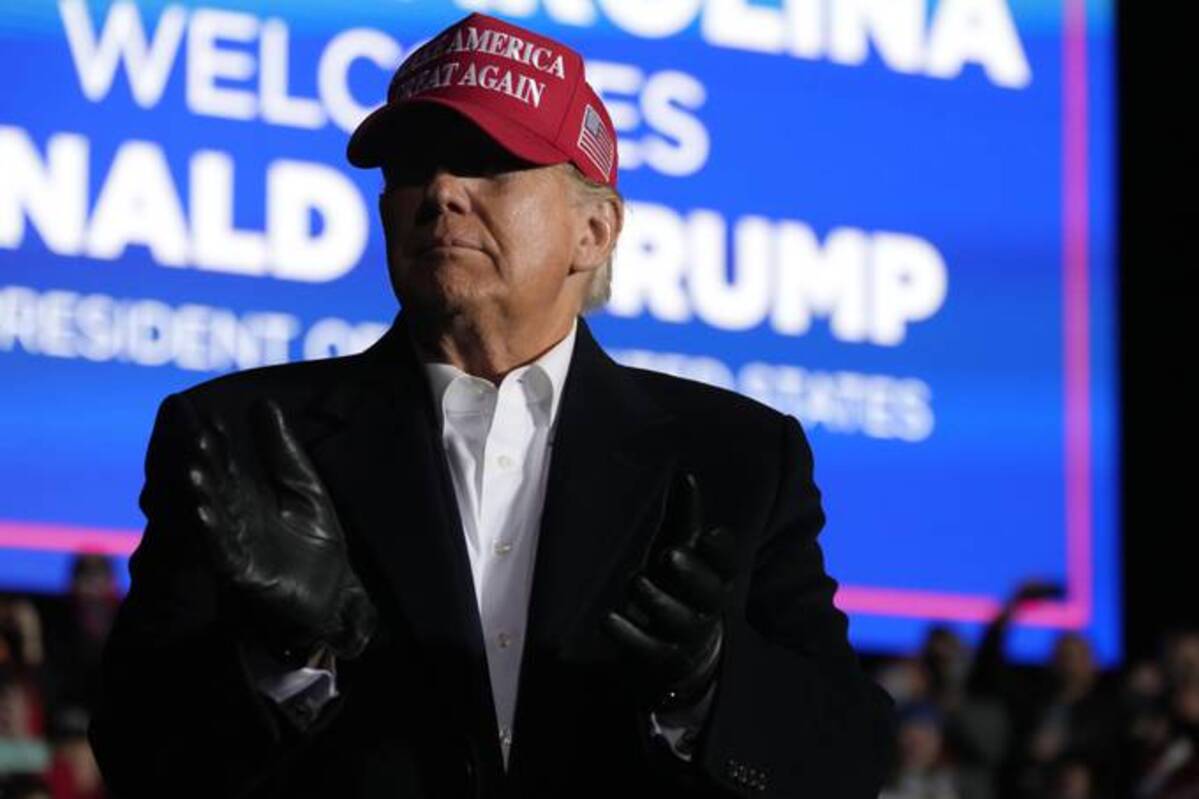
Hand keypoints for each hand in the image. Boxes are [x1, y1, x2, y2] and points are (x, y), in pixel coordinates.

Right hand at [186, 397, 376, 663]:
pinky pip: (223, 551)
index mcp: (244, 493)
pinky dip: (212, 532)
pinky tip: (203, 513)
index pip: (221, 459)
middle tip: (182, 427)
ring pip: (212, 514)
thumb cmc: (315, 541)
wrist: (333, 593)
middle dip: (197, 456)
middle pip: (210, 482)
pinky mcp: (243, 573)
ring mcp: (234, 544)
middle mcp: (232, 516)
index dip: (208, 434)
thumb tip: (262, 403)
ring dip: (200, 493)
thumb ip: (282, 451)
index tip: (188, 405)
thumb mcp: (304, 487)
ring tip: (191, 468)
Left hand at [602, 471, 736, 713]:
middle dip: (691, 574)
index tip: (709, 534)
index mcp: (717, 578)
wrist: (684, 652)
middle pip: (708, 593)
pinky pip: (647, 650)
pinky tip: (608, 618)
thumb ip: (685, 517)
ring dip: (656, 601)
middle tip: (669, 555)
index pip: (727, 564)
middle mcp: (707, 608)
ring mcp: (686, 636)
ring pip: (677, 620)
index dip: (721, 551)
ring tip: (636, 581)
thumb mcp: (682, 550)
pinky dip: (627, 635)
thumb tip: (685, 474)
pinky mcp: (662, 659)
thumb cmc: (680, 586)